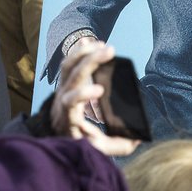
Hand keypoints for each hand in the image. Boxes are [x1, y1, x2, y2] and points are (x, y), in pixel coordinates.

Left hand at [50, 39, 139, 156]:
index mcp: (68, 116)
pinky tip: (93, 42)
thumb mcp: (96, 147)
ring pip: (68, 65)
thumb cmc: (76, 139)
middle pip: (72, 76)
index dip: (83, 93)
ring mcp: (62, 87)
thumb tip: (137, 139)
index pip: (70, 102)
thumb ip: (116, 145)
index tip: (100, 89)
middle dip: (90, 62)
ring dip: (85, 53)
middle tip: (109, 51)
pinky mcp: (65, 80)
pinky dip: (79, 51)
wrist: (54, 131)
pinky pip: (69, 62)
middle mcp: (62, 99)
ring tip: (103, 45)